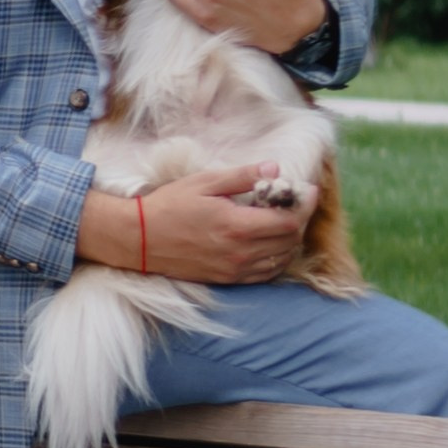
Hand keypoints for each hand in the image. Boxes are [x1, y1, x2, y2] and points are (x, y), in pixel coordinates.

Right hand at [80, 165, 311, 284]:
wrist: (140, 239)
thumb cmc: (170, 206)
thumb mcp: (205, 182)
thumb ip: (242, 176)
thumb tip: (274, 168)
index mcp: (237, 225)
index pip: (289, 221)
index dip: (305, 205)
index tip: (307, 190)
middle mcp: (240, 252)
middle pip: (290, 240)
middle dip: (300, 219)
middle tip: (296, 201)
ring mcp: (234, 269)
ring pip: (281, 259)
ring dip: (291, 239)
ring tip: (284, 220)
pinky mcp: (227, 279)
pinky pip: (265, 274)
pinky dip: (277, 259)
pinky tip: (272, 243)